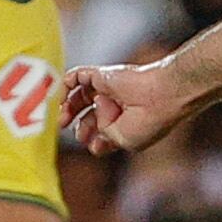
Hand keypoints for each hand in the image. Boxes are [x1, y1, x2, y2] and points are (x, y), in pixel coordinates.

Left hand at [64, 60, 190, 158]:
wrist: (160, 96)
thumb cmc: (148, 121)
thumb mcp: (123, 141)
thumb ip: (102, 135)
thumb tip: (87, 125)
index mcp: (126, 124)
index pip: (103, 132)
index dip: (94, 140)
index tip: (94, 146)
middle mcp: (117, 106)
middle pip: (90, 116)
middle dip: (81, 127)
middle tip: (77, 134)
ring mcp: (109, 90)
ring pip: (81, 96)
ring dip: (68, 108)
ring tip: (62, 119)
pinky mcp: (102, 76)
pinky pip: (78, 76)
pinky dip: (66, 85)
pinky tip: (61, 97)